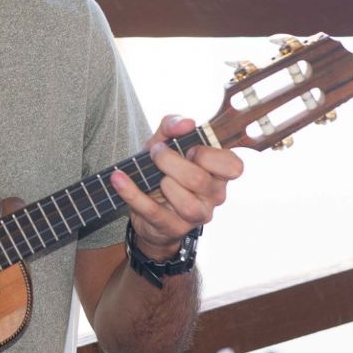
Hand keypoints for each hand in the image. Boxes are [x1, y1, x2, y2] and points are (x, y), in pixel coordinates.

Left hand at [109, 114, 242, 258]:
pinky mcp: (174, 228)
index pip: (233, 166)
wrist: (146, 206)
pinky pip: (153, 212)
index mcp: (220, 173)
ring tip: (153, 176)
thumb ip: (173, 126)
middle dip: (171, 162)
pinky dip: (132, 193)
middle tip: (156, 154)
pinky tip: (118, 179)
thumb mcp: (165, 143)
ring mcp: (197, 216)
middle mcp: (214, 196)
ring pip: (187, 204)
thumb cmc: (162, 170)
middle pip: (199, 180)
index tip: (189, 149)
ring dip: (163, 183)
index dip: (208, 154)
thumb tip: (186, 123)